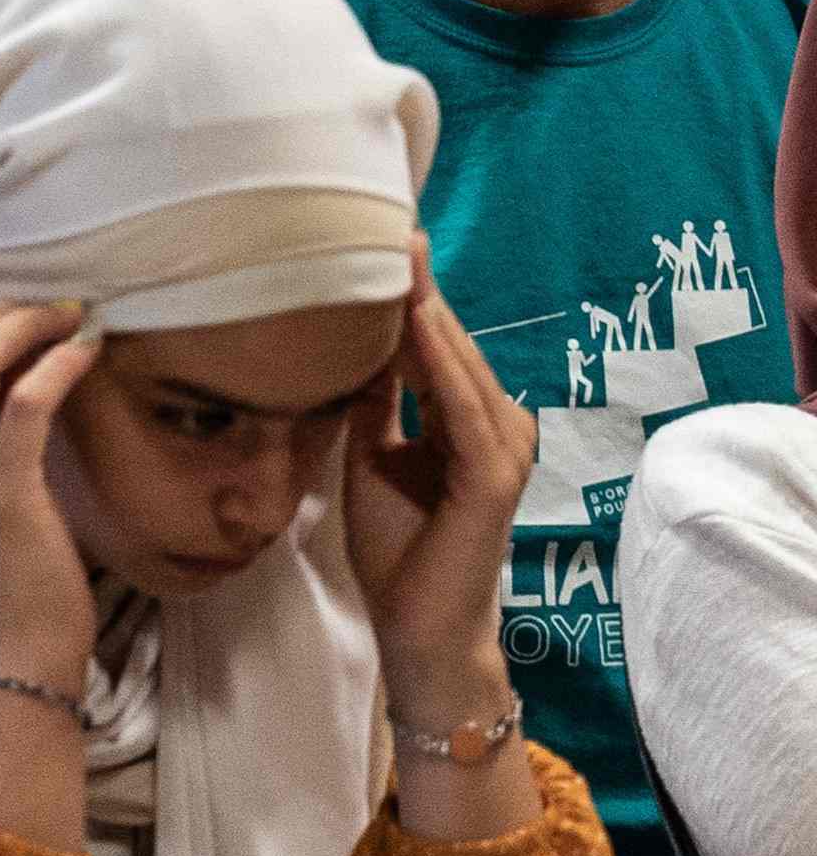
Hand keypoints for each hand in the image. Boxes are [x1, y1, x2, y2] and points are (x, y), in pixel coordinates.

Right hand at [0, 301, 104, 687]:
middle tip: (49, 306)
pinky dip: (59, 366)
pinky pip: (26, 402)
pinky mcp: (2, 491)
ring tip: (71, 318)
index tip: (19, 317)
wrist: (13, 651)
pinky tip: (87, 355)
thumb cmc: (3, 584)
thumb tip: (18, 387)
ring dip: (28, 326)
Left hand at [342, 286, 534, 707]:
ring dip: (431, 320)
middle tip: (398, 231)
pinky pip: (465, 412)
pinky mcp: (494, 479)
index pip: (437, 348)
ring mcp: (502, 452)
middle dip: (424, 293)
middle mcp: (495, 428)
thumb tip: (353, 347)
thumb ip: (374, 404)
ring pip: (461, 370)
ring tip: (403, 265)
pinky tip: (415, 333)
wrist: (416, 624)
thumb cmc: (397, 546)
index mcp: (466, 423)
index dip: (413, 298)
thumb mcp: (371, 456)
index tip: (386, 244)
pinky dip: (440, 370)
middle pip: (453, 348)